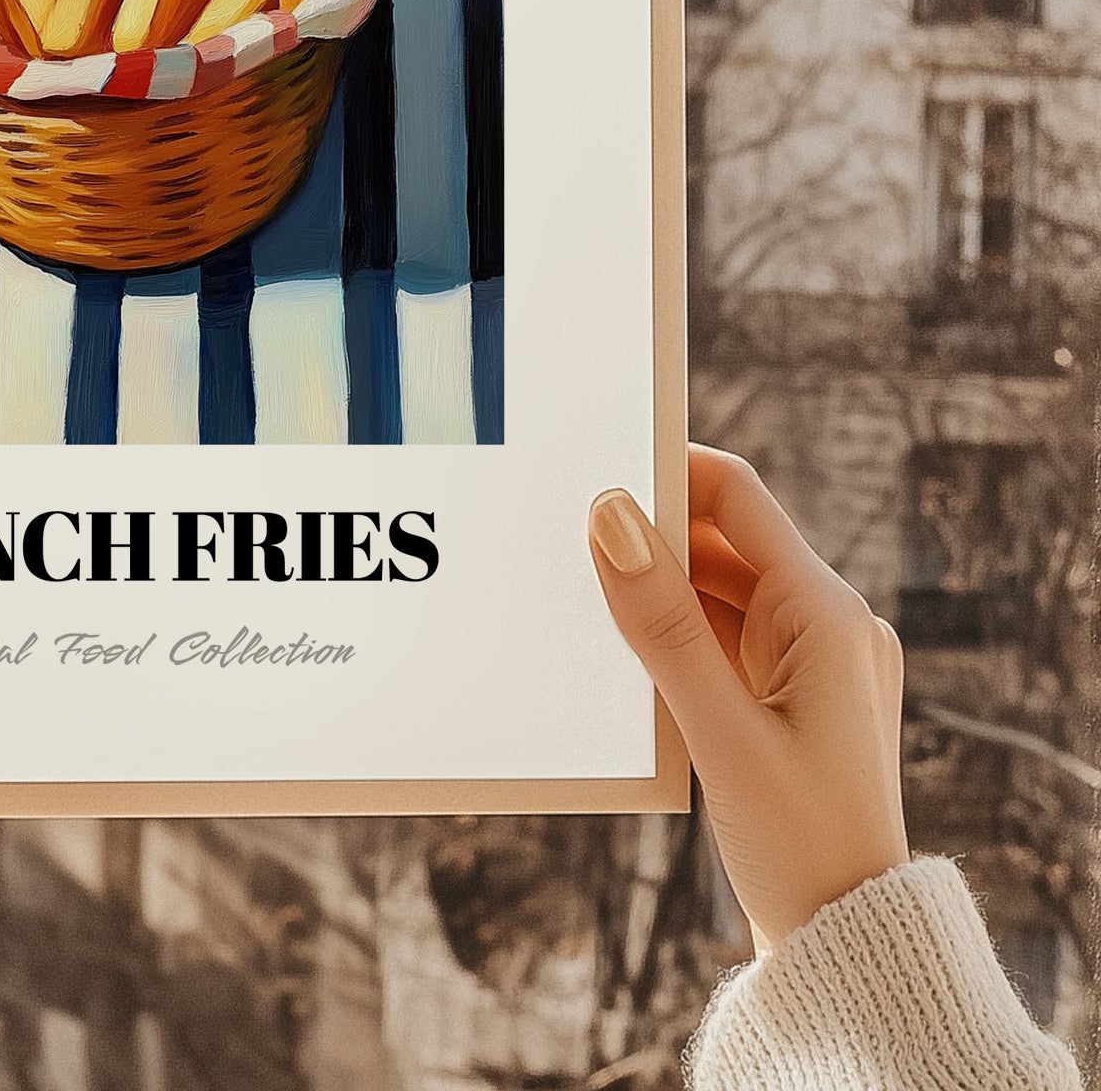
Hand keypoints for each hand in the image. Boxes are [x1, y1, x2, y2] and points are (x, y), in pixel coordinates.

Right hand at [588, 445, 908, 948]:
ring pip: (719, 587)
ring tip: (583, 597)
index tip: (591, 471)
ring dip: (657, 587)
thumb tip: (609, 516)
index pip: (735, 497)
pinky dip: (676, 632)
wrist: (851, 944)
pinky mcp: (794, 695)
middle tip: (565, 538)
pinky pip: (725, 634)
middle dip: (648, 534)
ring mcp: (814, 659)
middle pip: (723, 538)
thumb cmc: (799, 845)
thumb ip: (661, 621)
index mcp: (826, 614)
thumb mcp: (718, 730)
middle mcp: (829, 623)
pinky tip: (623, 652)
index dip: (665, 472)